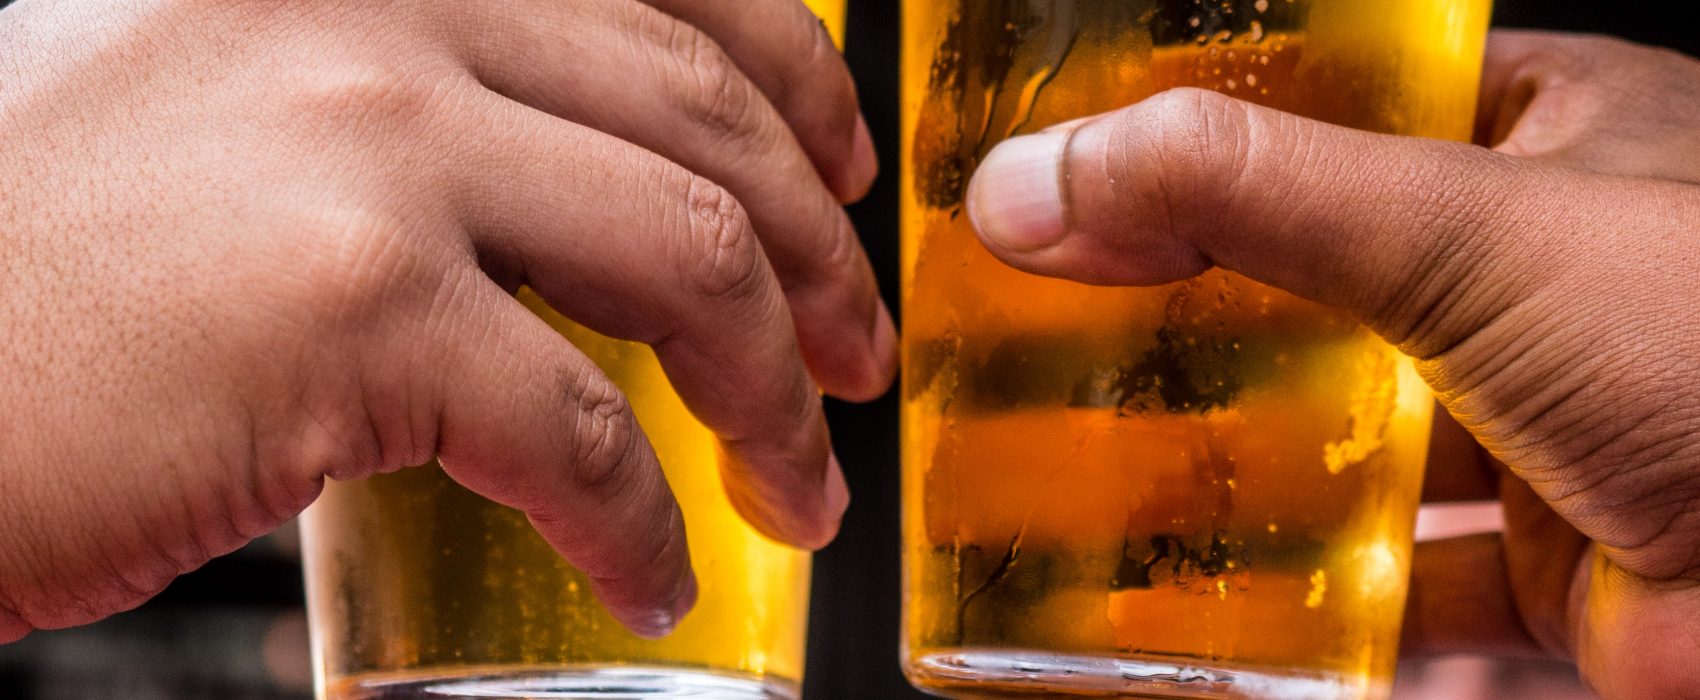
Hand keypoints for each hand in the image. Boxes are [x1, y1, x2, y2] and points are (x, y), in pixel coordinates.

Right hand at [0, 0, 893, 640]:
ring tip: (802, 481)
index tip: (844, 174)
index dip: (797, 77)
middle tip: (857, 355)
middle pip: (705, 125)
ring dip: (775, 393)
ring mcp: (368, 142)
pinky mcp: (350, 304)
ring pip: (687, 264)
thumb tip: (586, 200)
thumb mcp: (242, 108)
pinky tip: (652, 576)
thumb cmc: (43, 262)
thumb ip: (412, 114)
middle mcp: (376, 8)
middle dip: (820, 259)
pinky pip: (578, 432)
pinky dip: (642, 523)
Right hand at [965, 30, 1699, 697]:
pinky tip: (1200, 599)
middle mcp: (1546, 273)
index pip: (1344, 101)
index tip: (1078, 158)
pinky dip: (1304, 596)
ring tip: (1087, 457)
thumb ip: (1247, 195)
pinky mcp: (1550, 563)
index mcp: (1551, 135)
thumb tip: (1036, 186)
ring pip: (1350, 434)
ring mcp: (1545, 422)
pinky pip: (1395, 574)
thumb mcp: (1468, 231)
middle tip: (1053, 313)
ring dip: (1233, 460)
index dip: (1209, 127)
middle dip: (1195, 309)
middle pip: (1324, 277)